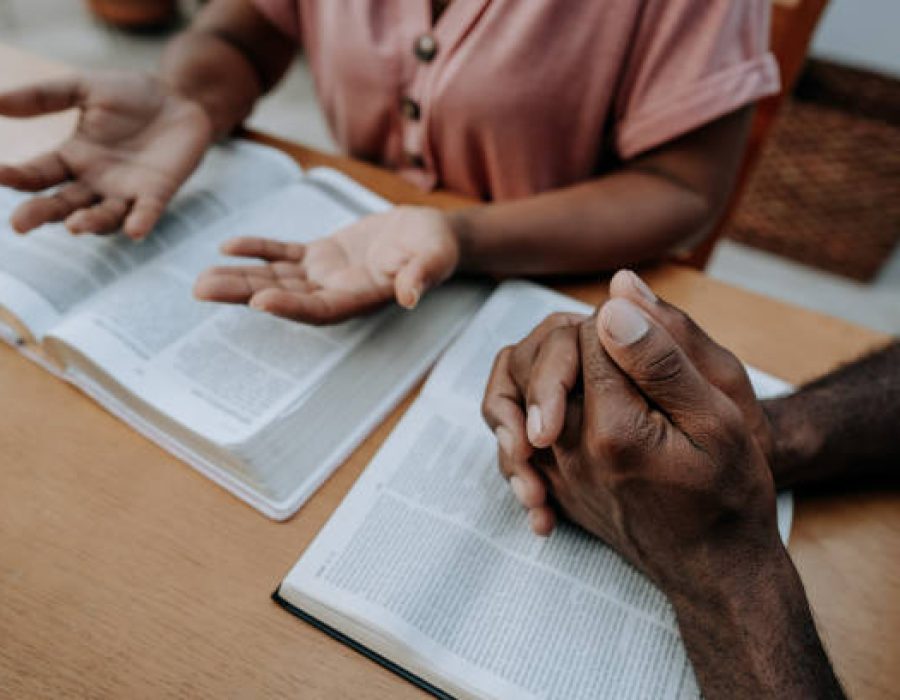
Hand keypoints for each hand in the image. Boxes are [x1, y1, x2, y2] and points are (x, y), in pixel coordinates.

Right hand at [0, 71, 212, 238]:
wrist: (179, 96)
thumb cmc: (131, 95)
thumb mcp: (83, 88)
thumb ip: (44, 96)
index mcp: (72, 158)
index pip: (38, 174)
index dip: (17, 177)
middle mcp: (95, 182)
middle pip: (63, 205)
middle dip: (41, 214)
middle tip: (19, 224)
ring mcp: (126, 191)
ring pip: (104, 216)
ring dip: (90, 222)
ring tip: (74, 226)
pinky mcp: (158, 192)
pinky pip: (147, 212)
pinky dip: (141, 222)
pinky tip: (134, 231)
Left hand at [193, 206, 459, 323]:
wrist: (431, 234)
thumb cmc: (437, 246)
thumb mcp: (436, 256)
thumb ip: (422, 275)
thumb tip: (411, 295)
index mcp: (361, 297)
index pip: (321, 309)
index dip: (290, 307)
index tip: (259, 301)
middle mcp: (336, 292)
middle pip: (284, 297)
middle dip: (243, 294)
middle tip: (202, 290)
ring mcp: (325, 275)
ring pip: (276, 278)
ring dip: (239, 278)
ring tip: (200, 279)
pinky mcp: (321, 255)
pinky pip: (284, 254)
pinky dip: (257, 250)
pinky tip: (229, 247)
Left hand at [541, 298, 781, 590]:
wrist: (713, 566)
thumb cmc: (728, 492)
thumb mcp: (718, 418)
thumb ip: (663, 357)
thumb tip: (614, 300)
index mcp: (614, 428)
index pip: (591, 335)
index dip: (622, 322)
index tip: (653, 339)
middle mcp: (569, 450)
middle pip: (546, 356)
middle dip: (582, 339)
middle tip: (622, 346)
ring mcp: (554, 470)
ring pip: (521, 387)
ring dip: (553, 364)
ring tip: (591, 365)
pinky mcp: (551, 483)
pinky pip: (516, 428)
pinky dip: (532, 404)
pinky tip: (566, 405)